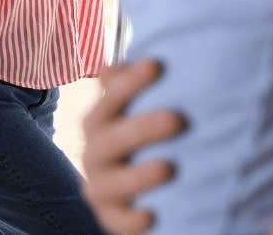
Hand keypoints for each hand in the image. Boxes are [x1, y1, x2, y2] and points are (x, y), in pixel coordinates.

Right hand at [82, 60, 183, 234]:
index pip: (111, 94)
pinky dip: (130, 221)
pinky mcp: (108, 216)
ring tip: (168, 169)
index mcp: (101, 116)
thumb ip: (127, 80)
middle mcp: (94, 150)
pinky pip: (115, 222)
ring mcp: (99, 185)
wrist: (122, 184)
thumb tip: (118, 54)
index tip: (157, 64)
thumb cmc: (135, 131)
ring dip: (138, 176)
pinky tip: (152, 215)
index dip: (131, 81)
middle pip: (111, 138)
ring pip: (111, 182)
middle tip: (178, 120)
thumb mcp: (130, 105)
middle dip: (143, 128)